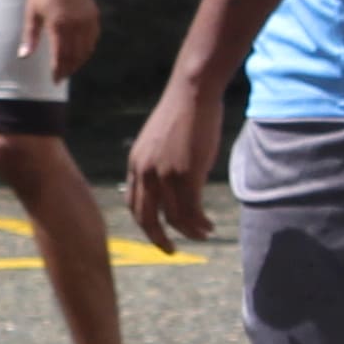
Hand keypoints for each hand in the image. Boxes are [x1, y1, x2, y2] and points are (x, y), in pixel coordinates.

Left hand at [24, 0, 101, 81]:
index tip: (55, 80)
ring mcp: (86, 19)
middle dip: (68, 69)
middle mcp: (75, 24)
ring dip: (79, 61)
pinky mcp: (93, 15)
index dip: (58, 70)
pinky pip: (93, 38)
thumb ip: (30, 36)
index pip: (60, 56)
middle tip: (61, 78)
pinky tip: (80, 53)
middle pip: (74, 56)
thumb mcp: (31, 13)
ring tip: (69, 68)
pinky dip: (88, 49)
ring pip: (86, 49)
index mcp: (58, 24)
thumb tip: (24, 56)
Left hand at [122, 72, 226, 254]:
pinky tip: (209, 226)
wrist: (192, 92)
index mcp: (135, 165)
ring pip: (174, 218)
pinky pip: (191, 211)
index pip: (134, 204)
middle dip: (158, 239)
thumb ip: (159, 164)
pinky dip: (200, 224)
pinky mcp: (185, 175)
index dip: (146, 223)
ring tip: (203, 234)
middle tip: (171, 250)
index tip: (157, 233)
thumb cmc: (182, 112)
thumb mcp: (160, 141)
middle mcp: (144, 173)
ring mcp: (164, 175)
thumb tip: (173, 184)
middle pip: (146, 218)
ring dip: (189, 231)